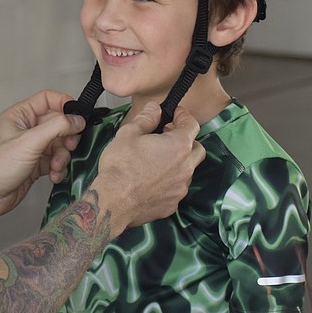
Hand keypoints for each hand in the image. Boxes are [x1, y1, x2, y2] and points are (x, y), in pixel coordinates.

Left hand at [0, 90, 85, 222]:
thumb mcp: (30, 141)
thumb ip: (57, 127)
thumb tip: (77, 120)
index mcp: (21, 116)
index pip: (48, 100)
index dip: (65, 104)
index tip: (79, 116)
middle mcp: (27, 130)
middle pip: (58, 124)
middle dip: (66, 137)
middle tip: (70, 145)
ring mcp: (32, 148)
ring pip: (59, 145)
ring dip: (62, 157)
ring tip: (57, 166)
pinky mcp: (35, 165)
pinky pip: (55, 162)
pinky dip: (58, 169)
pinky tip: (54, 175)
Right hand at [89, 103, 203, 237]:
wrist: (114, 200)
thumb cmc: (120, 166)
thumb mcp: (128, 134)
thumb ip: (146, 118)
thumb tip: (154, 108)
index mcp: (178, 146)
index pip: (192, 125)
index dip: (184, 116)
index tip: (176, 114)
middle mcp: (185, 167)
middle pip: (197, 149)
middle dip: (187, 140)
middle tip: (169, 136)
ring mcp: (180, 188)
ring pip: (188, 170)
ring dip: (178, 162)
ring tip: (158, 159)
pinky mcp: (173, 204)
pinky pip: (177, 188)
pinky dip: (170, 181)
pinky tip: (153, 180)